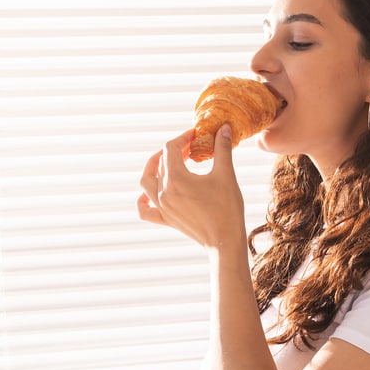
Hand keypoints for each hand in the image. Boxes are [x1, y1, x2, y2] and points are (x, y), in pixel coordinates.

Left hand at [136, 124, 245, 251]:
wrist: (225, 241)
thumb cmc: (227, 209)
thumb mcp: (226, 175)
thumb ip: (222, 149)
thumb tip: (223, 127)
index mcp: (176, 179)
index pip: (171, 148)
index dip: (183, 137)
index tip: (196, 135)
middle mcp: (163, 192)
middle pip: (161, 162)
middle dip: (175, 150)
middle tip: (190, 147)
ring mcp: (162, 207)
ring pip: (146, 182)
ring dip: (152, 168)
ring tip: (164, 161)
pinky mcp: (166, 220)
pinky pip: (145, 210)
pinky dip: (142, 200)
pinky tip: (147, 194)